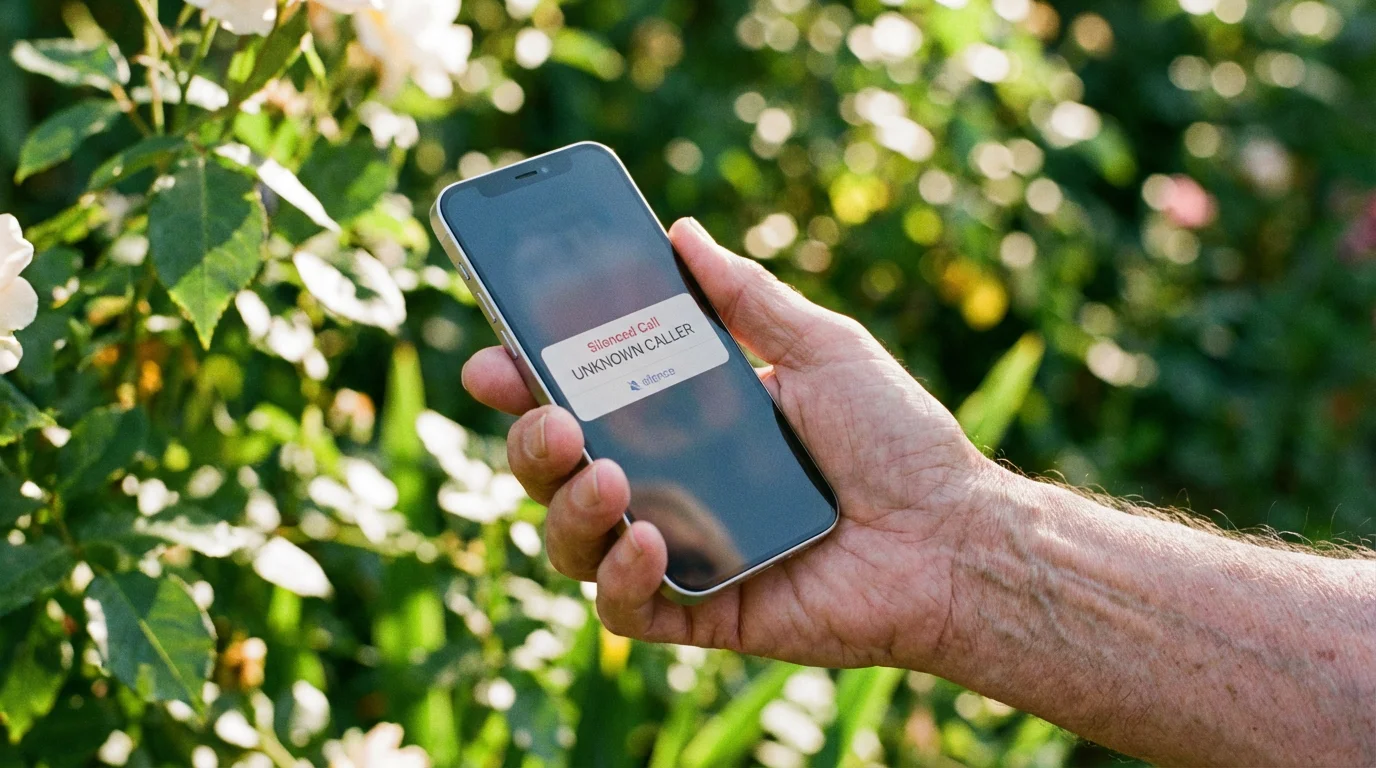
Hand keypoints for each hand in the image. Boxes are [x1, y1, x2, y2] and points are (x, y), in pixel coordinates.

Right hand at [462, 218, 993, 669]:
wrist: (953, 536)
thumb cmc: (896, 439)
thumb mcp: (822, 346)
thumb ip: (747, 297)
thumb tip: (681, 234)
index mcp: (685, 420)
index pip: (584, 397)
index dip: (529, 379)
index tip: (498, 354)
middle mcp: (668, 484)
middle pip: (560, 469)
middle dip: (532, 440)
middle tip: (555, 416)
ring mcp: (679, 550)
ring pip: (572, 539)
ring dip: (567, 503)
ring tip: (607, 473)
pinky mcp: (699, 612)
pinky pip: (625, 607)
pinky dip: (621, 576)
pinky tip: (651, 542)